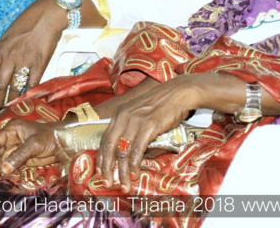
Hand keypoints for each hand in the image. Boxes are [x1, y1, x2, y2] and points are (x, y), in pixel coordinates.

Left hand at [0, 0, 67, 108]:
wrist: (47, 15)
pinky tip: (27, 100)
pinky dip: (29, 94)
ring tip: (10, 109)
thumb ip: (2, 51)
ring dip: (12, 100)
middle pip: (0, 84)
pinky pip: (32, 83)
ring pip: (15, 87)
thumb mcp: (8, 35)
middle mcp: (9, 57)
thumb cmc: (28, 22)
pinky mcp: (39, 64)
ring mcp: (24, 61)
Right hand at [0, 119, 63, 174]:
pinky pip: (10, 165)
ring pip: (2, 159)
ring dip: (1, 168)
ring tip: (2, 177)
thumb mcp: (34, 144)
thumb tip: (3, 169)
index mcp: (12, 129)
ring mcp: (15, 148)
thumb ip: (18, 156)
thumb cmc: (50, 137)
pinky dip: (8, 171)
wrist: (64, 143)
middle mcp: (10, 138)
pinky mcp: (20, 158)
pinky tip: (8, 177)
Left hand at [96, 74, 201, 191]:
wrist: (178, 93)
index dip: (101, 158)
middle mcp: (123, 117)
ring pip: (122, 151)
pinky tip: (135, 173)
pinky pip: (137, 149)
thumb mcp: (139, 113)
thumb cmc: (161, 105)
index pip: (104, 139)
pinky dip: (135, 164)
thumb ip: (131, 129)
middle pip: (109, 147)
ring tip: (124, 184)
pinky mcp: (148, 126)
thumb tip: (129, 152)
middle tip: (108, 183)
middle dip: (107, 168)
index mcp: (119, 114)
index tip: (101, 172)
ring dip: (123, 171)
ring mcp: (135, 121)